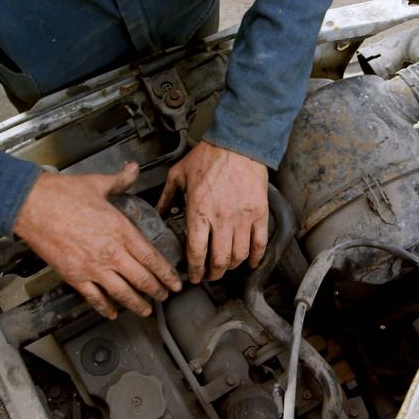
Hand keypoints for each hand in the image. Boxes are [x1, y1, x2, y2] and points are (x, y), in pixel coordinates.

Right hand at [14, 163, 180, 317]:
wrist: (30, 205)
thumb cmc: (60, 194)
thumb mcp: (97, 183)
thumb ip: (119, 180)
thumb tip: (132, 170)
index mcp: (120, 229)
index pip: (151, 257)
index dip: (166, 273)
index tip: (174, 281)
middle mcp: (110, 252)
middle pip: (141, 279)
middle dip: (156, 291)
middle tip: (165, 296)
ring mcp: (92, 267)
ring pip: (122, 293)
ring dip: (137, 304)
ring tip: (146, 310)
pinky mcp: (74, 276)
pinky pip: (94, 298)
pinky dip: (105, 308)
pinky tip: (112, 312)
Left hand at [157, 141, 268, 282]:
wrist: (238, 143)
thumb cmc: (209, 156)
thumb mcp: (179, 174)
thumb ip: (167, 196)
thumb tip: (159, 211)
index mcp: (199, 212)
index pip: (196, 253)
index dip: (194, 271)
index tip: (193, 276)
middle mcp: (221, 220)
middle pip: (218, 260)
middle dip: (213, 274)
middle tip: (209, 276)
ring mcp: (242, 218)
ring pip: (239, 256)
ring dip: (231, 267)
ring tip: (226, 268)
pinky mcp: (259, 214)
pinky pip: (259, 243)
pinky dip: (256, 258)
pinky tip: (251, 262)